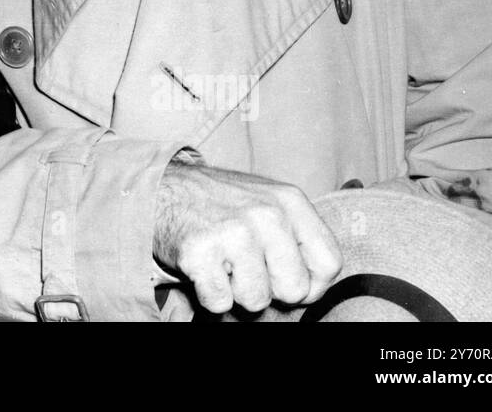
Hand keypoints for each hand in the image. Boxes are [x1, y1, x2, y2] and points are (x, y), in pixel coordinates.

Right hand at [153, 160, 342, 313]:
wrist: (162, 189)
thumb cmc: (221, 204)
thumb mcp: (268, 203)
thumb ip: (297, 237)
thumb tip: (312, 288)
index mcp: (289, 201)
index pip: (329, 264)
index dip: (311, 282)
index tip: (284, 274)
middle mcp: (265, 213)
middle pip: (294, 288)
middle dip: (270, 287)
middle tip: (246, 264)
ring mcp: (233, 232)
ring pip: (256, 300)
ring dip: (236, 289)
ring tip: (222, 260)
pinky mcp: (200, 251)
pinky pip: (220, 302)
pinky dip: (209, 292)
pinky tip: (203, 265)